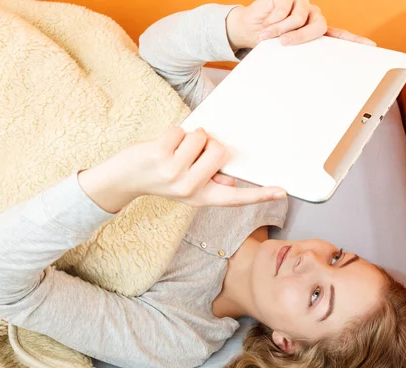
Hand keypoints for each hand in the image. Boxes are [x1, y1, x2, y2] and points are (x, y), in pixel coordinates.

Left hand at [78, 127, 285, 212]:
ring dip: (188, 136)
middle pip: (220, 151)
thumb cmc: (159, 176)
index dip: (260, 194)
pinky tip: (160, 146)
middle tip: (189, 152)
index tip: (282, 192)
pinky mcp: (160, 156)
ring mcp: (174, 173)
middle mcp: (190, 188)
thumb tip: (230, 184)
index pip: (235, 199)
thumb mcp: (186, 188)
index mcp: (201, 197)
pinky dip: (172, 132)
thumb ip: (209, 182)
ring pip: (200, 136)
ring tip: (172, 150)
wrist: (123, 178)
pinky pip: (181, 130)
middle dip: (208, 143)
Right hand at [226, 0, 375, 49]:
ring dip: (278, 30)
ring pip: (297, 19)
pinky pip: (283, 9)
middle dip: (300, 37)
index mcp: (315, 30)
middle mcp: (312, 16)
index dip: (355, 41)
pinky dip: (272, 20)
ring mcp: (301, 4)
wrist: (249, 27)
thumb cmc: (268, 40)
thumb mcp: (282, 51)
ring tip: (265, 36)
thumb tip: (306, 76)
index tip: (370, 47)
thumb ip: (296, 56)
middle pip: (317, 26)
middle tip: (284, 43)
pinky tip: (264, 24)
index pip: (339, 35)